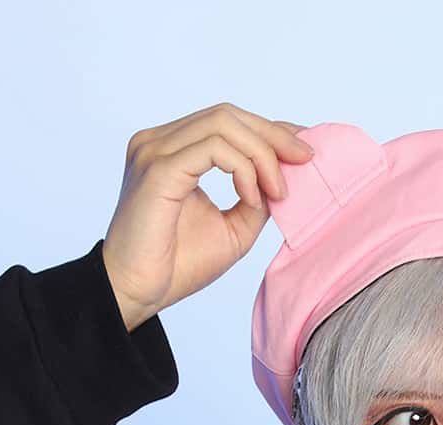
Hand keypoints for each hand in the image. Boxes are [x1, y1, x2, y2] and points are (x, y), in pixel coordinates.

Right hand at [101, 104, 316, 330]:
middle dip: (274, 135)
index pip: (227, 122)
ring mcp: (156, 150)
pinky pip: (214, 148)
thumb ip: (255, 199)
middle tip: (305, 161)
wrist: (136, 293)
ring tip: (277, 192)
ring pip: (224, 124)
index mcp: (173, 150)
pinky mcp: (159, 168)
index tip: (304, 151)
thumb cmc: (176, 266)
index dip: (270, 130)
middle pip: (228, 115)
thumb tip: (284, 178)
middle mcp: (160, 141)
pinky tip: (252, 197)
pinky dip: (243, 168)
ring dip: (262, 155)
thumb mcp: (233, 229)